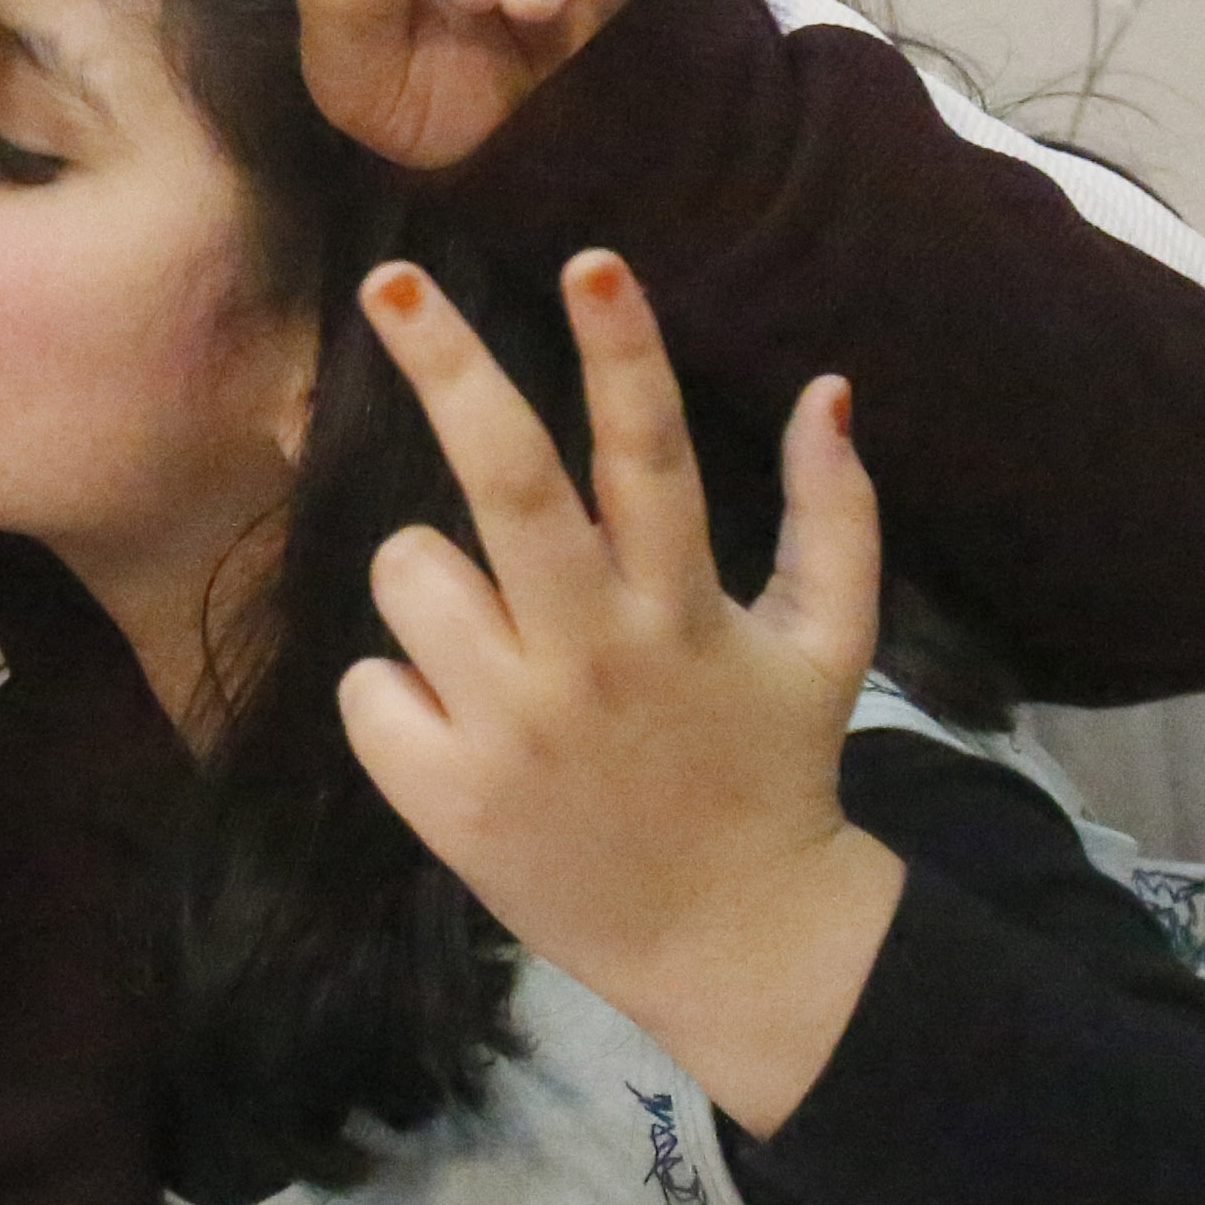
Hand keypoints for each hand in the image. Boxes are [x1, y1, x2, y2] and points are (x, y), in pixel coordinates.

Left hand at [335, 250, 901, 1134]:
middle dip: (446, 366)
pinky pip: (369, 683)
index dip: (623, 353)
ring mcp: (510, 726)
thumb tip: (831, 388)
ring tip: (497, 644)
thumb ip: (835, 514)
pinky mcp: (444, 794)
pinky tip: (464, 729)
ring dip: (434, 582)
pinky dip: (401, 692)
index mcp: (681, 609)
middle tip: (387, 282)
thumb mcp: (828, 645)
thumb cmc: (769, 770)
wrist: (731, 944)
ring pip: (410, 569)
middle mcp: (592, 654)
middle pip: (503, 481)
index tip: (592, 260)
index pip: (651, 455)